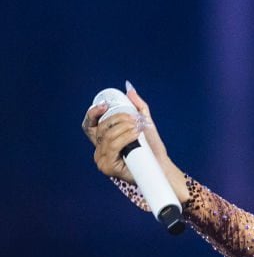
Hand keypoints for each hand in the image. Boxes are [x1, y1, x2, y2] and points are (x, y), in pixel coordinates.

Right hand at [81, 82, 188, 201]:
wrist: (160, 165)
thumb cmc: (151, 147)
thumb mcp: (144, 123)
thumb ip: (137, 107)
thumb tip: (129, 89)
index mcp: (104, 139)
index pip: (90, 125)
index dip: (93, 113)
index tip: (104, 105)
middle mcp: (99, 149)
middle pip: (101, 127)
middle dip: (118, 119)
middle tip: (134, 119)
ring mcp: (101, 159)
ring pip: (107, 136)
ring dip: (124, 128)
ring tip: (138, 128)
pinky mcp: (107, 167)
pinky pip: (112, 147)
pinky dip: (125, 137)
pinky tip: (135, 134)